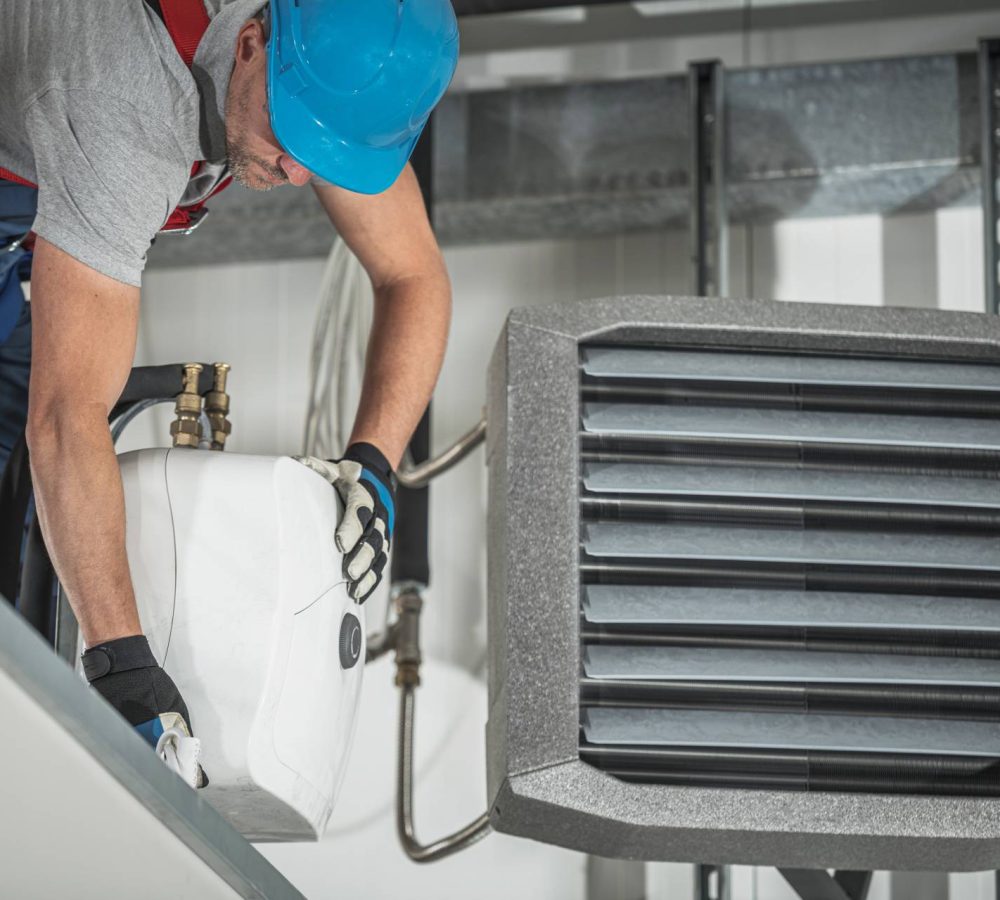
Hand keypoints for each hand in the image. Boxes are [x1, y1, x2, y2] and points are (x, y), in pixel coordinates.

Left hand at [294, 442, 395, 601]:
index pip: (360, 511)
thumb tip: (290, 464)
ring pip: (380, 555)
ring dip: (368, 573)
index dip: (351, 528)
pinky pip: (380, 566)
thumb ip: (313, 468)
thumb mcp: (330, 468)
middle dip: (362, 557)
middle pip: (374, 538)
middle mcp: (378, 514)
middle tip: (348, 573)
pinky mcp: (381, 546)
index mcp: (364, 495)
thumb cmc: (345, 478)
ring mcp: (382, 532)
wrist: (373, 479)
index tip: (339, 545)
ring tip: (353, 590)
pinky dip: (371, 581)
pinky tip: (359, 594)